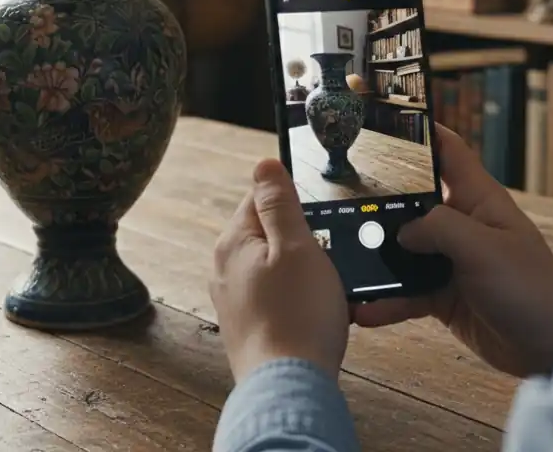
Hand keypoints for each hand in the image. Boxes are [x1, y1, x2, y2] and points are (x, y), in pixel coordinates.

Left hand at [211, 159, 349, 381]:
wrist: (288, 388)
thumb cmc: (297, 317)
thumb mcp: (296, 246)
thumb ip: (279, 203)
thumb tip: (263, 163)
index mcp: (233, 243)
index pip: (260, 197)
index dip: (295, 201)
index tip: (321, 216)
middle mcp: (224, 270)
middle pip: (268, 233)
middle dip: (302, 239)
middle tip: (328, 256)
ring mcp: (234, 301)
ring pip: (275, 267)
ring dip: (303, 271)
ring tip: (324, 290)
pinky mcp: (248, 327)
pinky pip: (276, 298)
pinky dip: (297, 300)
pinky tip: (315, 314)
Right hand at [351, 125, 552, 377]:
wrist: (551, 348)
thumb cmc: (530, 288)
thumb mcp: (483, 248)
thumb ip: (439, 229)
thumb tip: (401, 231)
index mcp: (478, 199)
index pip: (448, 152)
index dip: (421, 132)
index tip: (382, 120)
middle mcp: (462, 225)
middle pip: (413, 203)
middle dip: (379, 203)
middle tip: (338, 200)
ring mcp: (452, 261)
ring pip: (404, 251)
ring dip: (376, 259)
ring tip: (342, 263)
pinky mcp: (444, 296)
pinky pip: (406, 292)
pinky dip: (386, 301)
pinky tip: (362, 310)